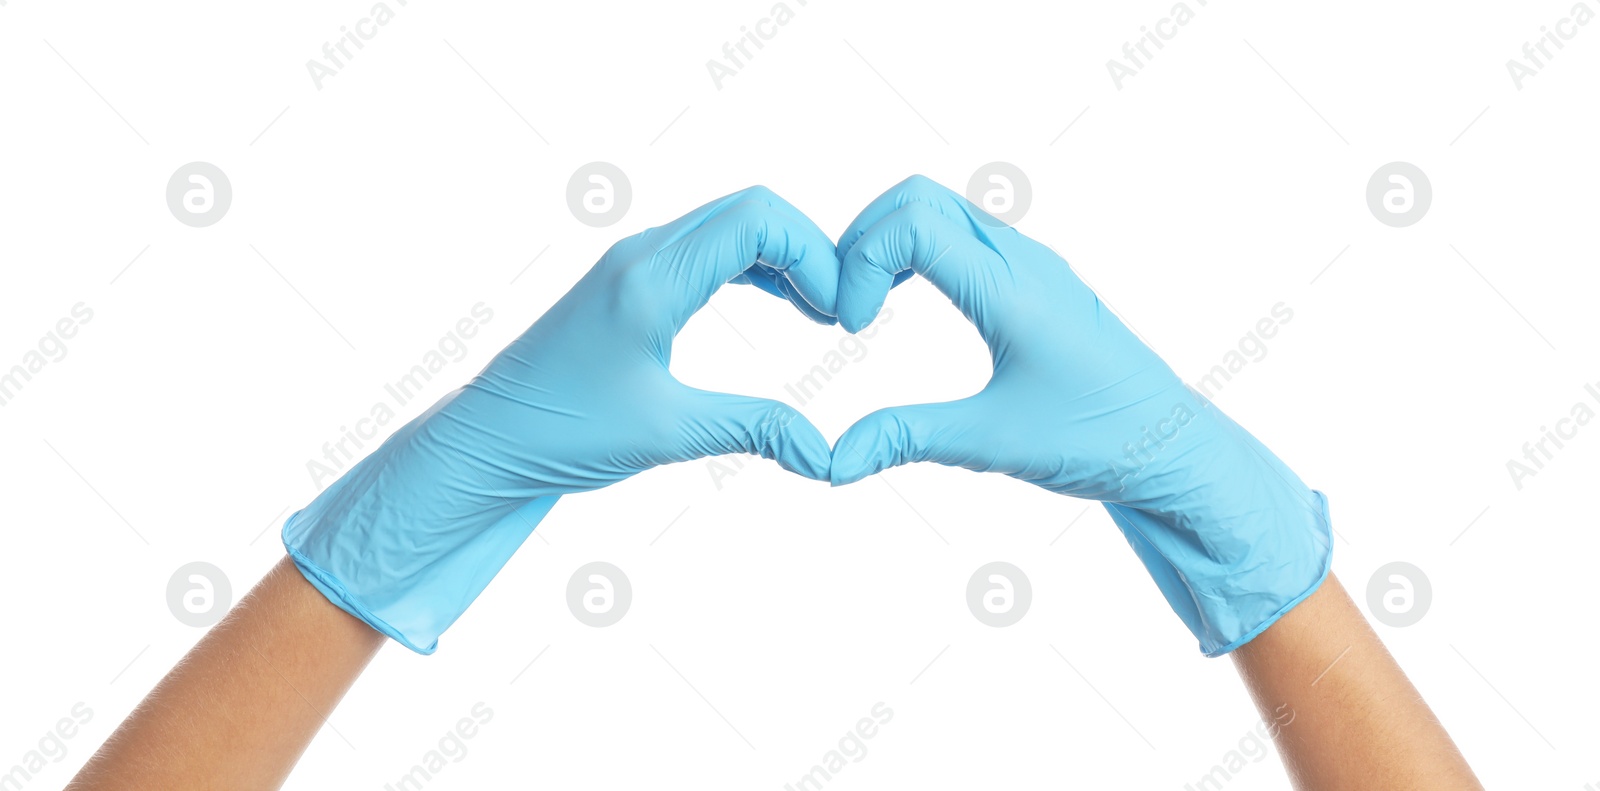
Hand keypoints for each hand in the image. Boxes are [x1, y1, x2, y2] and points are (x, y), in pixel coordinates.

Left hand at [284, 186, 838, 652]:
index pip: (757, 219)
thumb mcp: (668, 434)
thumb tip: (827, 455)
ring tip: (822, 312)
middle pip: (751, 211)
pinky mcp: (632, 283)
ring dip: (785, 258)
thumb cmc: (559, 433)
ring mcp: (635, 263)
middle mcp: (643, 254)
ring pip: (731, 227)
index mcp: (651, 276)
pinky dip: (755, 268)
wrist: (486, 442)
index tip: (841, 316)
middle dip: (810, 252)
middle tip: (843, 313)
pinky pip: (709, 250)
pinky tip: (783, 305)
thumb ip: (754, 430)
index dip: (816, 255)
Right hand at [828, 176, 1331, 654]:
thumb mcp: (992, 444)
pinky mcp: (1037, 278)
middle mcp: (1023, 261)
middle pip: (918, 196)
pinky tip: (907, 299)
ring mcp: (1033, 263)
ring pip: (942, 206)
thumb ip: (907, 439)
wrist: (1172, 449)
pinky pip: (966, 231)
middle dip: (863, 239)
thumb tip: (834, 462)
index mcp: (1012, 290)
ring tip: (870, 304)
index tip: (853, 328)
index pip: (914, 223)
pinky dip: (920, 248)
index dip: (861, 261)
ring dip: (891, 240)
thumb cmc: (1097, 441)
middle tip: (848, 307)